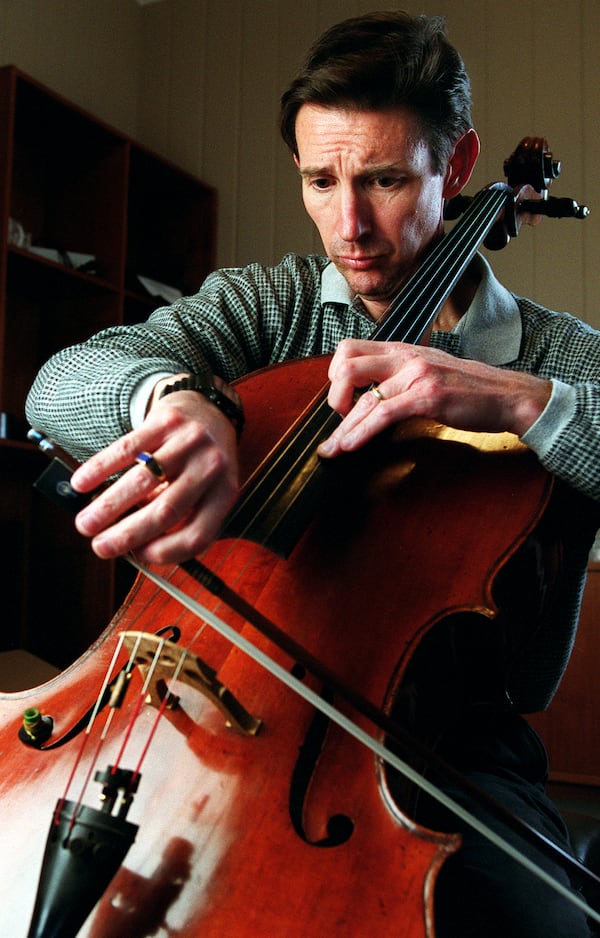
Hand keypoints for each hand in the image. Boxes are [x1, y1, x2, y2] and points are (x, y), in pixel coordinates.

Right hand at [71, 390, 239, 563]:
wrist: (208, 409)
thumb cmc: (200, 462)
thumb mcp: (204, 491)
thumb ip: (175, 515)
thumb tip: (129, 544)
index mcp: (225, 493)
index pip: (197, 534)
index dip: (165, 552)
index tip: (137, 556)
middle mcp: (212, 467)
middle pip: (167, 510)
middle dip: (128, 534)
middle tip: (100, 547)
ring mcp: (190, 441)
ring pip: (143, 481)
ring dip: (109, 506)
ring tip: (85, 524)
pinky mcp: (167, 420)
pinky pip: (127, 448)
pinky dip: (101, 468)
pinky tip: (82, 483)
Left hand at [317, 338, 551, 456]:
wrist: (508, 395)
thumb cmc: (469, 389)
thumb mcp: (428, 371)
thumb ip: (399, 377)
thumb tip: (369, 396)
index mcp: (402, 351)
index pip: (349, 349)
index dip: (335, 375)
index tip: (341, 402)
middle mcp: (405, 358)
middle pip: (346, 366)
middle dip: (333, 399)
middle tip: (338, 422)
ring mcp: (416, 375)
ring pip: (363, 397)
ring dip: (342, 428)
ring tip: (331, 449)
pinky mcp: (427, 397)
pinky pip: (384, 414)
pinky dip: (362, 432)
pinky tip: (350, 446)